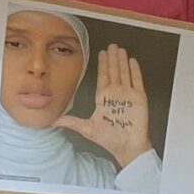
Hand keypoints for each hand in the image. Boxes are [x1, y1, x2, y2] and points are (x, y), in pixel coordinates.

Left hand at [54, 45, 151, 168]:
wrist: (127, 148)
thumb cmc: (109, 139)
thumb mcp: (87, 128)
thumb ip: (71, 122)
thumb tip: (54, 121)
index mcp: (103, 99)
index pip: (103, 77)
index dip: (102, 65)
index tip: (101, 54)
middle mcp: (116, 94)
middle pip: (113, 71)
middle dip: (112, 58)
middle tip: (111, 46)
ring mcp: (128, 95)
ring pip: (124, 73)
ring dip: (122, 61)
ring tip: (121, 50)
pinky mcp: (139, 98)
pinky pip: (137, 81)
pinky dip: (135, 71)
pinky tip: (132, 61)